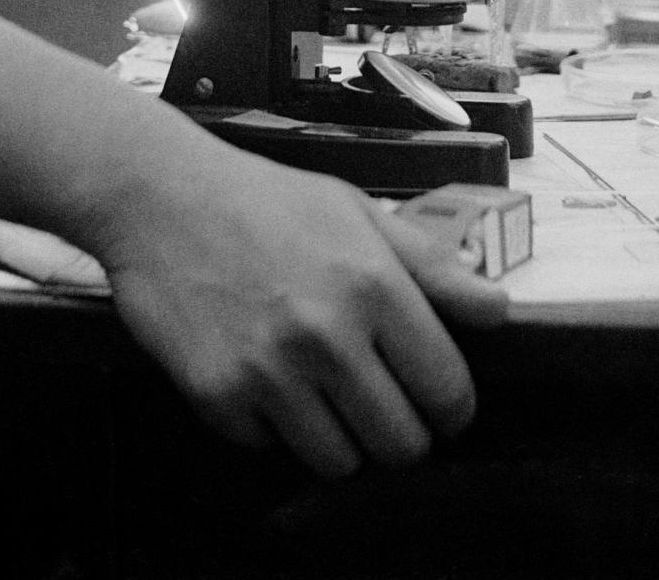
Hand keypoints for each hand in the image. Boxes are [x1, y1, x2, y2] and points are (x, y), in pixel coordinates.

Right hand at [95, 137, 507, 475]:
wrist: (160, 196)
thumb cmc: (266, 199)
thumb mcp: (356, 212)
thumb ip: (430, 266)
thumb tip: (499, 311)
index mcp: (373, 285)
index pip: (446, 390)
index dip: (451, 406)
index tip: (439, 404)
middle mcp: (327, 335)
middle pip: (400, 444)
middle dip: (400, 432)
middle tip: (381, 405)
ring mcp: (268, 372)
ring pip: (340, 462)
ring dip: (340, 439)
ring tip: (323, 393)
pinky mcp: (218, 397)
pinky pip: (271, 449)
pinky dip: (274, 427)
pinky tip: (265, 377)